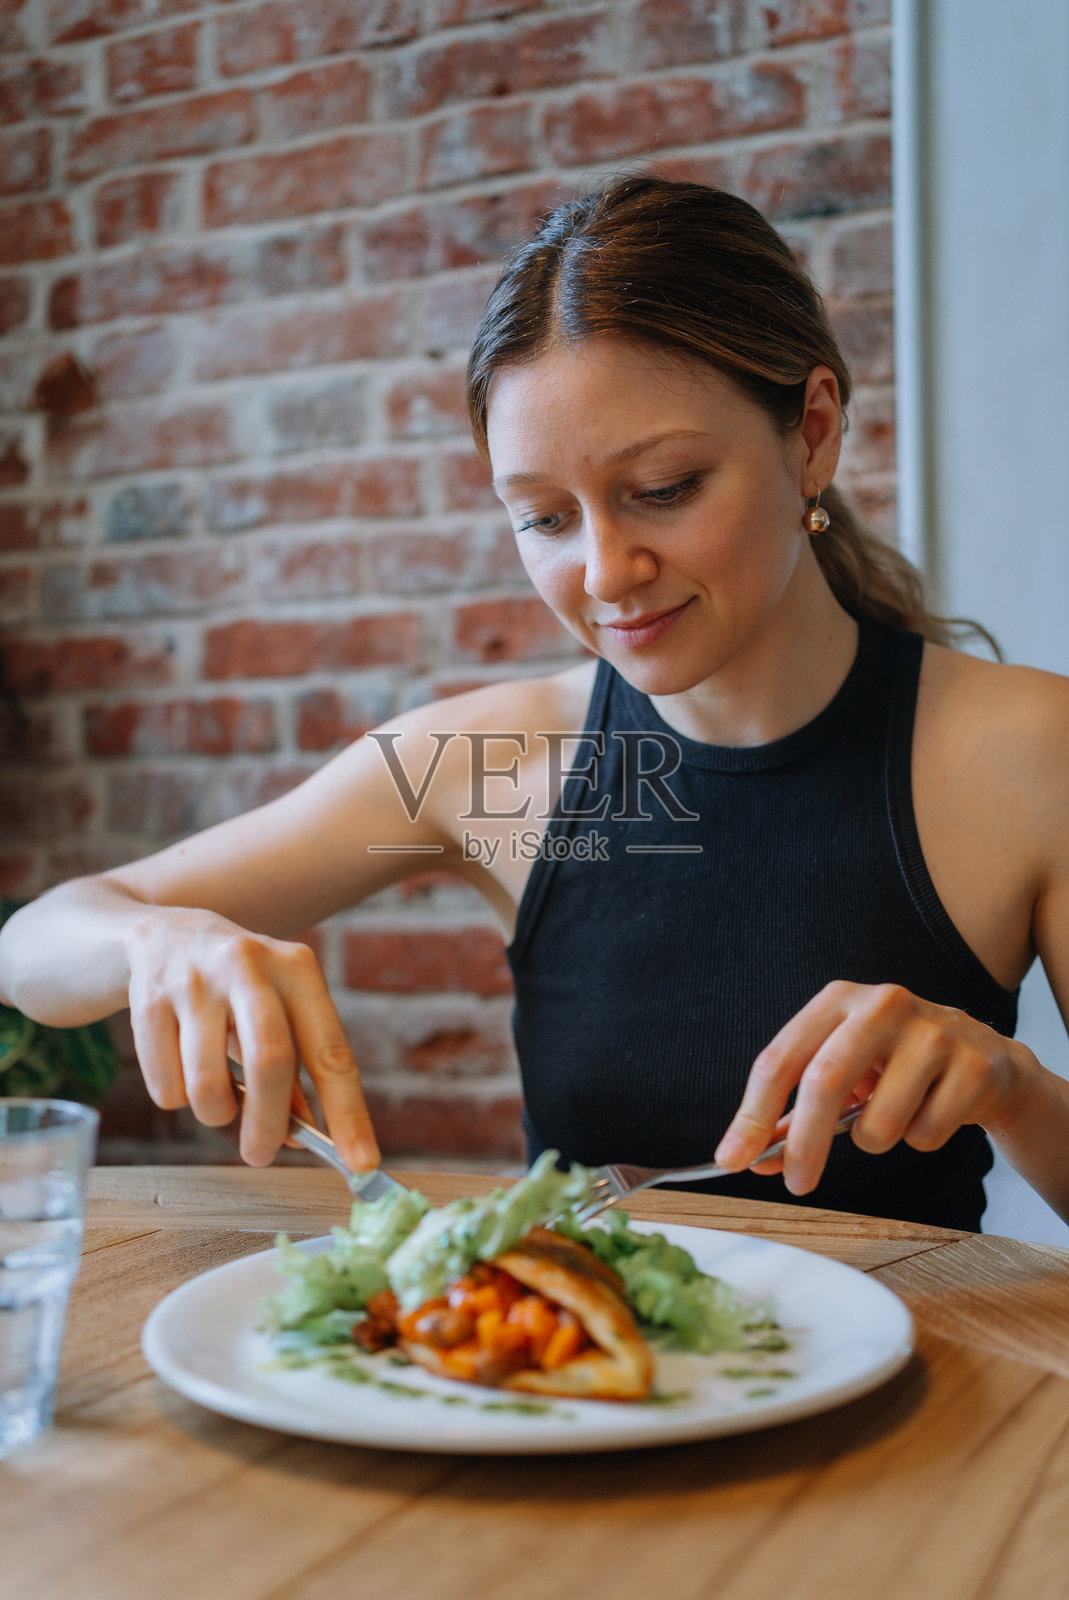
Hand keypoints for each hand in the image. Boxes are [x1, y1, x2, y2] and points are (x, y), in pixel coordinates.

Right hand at [125, 907, 378, 1170]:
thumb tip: (302, 1137)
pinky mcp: (148, 999)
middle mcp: (250, 965)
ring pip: (208, 1084)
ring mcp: (195, 979)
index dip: (348, 1112)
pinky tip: (180, 1069)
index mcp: (297, 969)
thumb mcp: (276, 1011)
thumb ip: (295, 1071)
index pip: (331, 1051)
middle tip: (260, 1155)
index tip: (362, 1163)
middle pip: (271, 1061)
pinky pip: (166, 1086)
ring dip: (215, 1113)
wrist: (162, 934)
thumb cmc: (238, 988)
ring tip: (217, 1099)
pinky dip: (177, 1098)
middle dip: (268, 1124)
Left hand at [713, 980, 1021, 1194]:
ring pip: (880, 1122)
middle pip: (825, 1082)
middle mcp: (882, 1004)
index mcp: (837, 1001)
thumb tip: (751, 1156)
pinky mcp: (974, 1065)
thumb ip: (794, 1114)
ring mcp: (933, 1032)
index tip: (732, 1159)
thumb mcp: (842, 1073)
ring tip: (894, 1117)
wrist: (985, 1058)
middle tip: (797, 1183)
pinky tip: (934, 1110)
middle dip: (804, 1144)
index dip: (751, 1114)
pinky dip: (921, 1140)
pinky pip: (926, 1134)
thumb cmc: (896, 1065)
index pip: (780, 1060)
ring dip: (876, 1140)